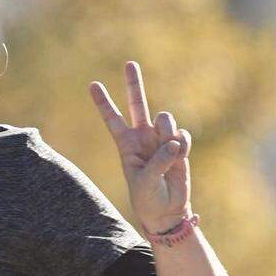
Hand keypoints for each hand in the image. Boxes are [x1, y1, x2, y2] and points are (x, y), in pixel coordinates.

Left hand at [89, 62, 191, 235]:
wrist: (167, 211)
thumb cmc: (148, 199)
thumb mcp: (145, 181)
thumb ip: (158, 159)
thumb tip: (174, 141)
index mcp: (126, 145)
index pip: (113, 120)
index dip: (104, 103)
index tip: (93, 85)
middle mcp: (143, 137)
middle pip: (137, 104)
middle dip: (133, 84)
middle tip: (129, 64)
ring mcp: (161, 138)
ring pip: (165, 118)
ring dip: (167, 131)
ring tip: (168, 151)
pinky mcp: (179, 144)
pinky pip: (182, 134)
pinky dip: (182, 145)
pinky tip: (180, 157)